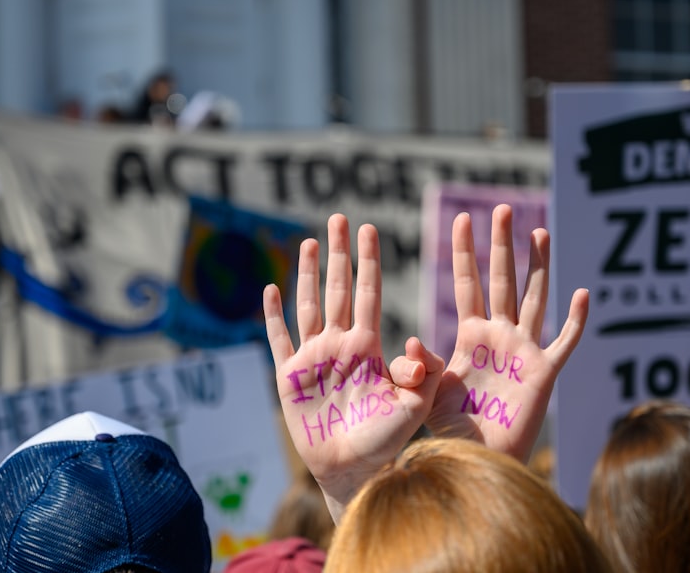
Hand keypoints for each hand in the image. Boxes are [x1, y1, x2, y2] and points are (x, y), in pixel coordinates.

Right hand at [263, 214, 442, 521]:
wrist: (355, 471)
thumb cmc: (386, 441)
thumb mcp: (412, 407)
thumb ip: (418, 376)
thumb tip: (412, 342)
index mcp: (368, 347)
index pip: (368, 293)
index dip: (368, 261)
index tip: (370, 229)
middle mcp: (340, 345)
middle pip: (338, 289)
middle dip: (339, 253)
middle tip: (340, 218)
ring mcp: (314, 358)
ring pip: (309, 305)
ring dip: (308, 274)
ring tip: (311, 242)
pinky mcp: (289, 378)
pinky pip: (279, 340)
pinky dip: (273, 316)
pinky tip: (271, 289)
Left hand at [425, 204, 588, 461]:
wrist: (480, 460)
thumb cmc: (454, 428)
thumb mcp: (432, 392)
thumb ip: (423, 365)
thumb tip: (412, 340)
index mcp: (472, 335)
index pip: (469, 283)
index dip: (465, 252)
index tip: (462, 217)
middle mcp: (500, 335)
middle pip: (503, 280)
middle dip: (501, 244)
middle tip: (502, 208)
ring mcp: (524, 350)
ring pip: (534, 298)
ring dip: (538, 266)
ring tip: (539, 232)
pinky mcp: (544, 372)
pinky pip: (564, 342)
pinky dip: (575, 320)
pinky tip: (581, 293)